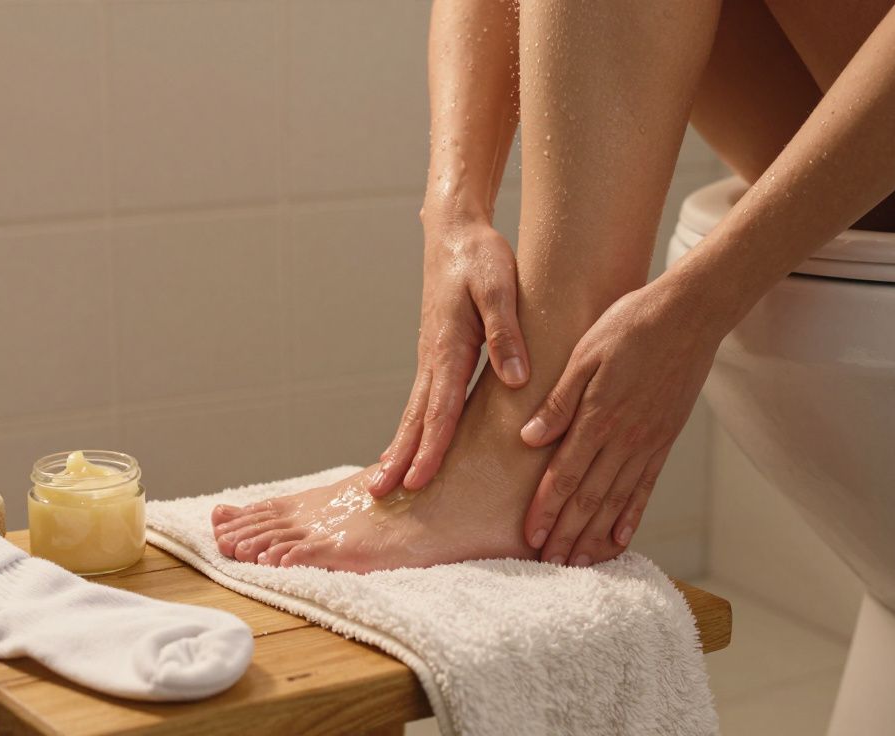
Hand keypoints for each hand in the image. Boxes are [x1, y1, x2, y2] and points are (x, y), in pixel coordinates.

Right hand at [370, 212, 529, 496]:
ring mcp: (431, 359)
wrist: (454, 232)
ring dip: (400, 449)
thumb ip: (505, 332)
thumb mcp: (500, 286)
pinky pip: (423, 402)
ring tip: (384, 482)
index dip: (430, 448)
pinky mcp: (436, 357)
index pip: (439, 408)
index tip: (418, 481)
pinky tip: (409, 447)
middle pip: (415, 419)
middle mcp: (433, 358)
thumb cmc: (480, 256)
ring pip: (414, 413)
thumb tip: (514, 378)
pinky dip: (413, 430)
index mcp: (448, 346)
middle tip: (380, 495)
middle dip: (399, 459)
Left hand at [518, 280, 728, 565]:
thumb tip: (530, 438)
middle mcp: (626, 437)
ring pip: (618, 501)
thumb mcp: (585, 352)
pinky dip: (632, 516)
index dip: (547, 508)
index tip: (531, 536)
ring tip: (578, 563)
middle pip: (591, 498)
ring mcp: (649, 442)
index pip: (567, 474)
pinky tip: (620, 538)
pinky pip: (646, 487)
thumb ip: (560, 399)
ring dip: (596, 535)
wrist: (690, 314)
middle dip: (568, 534)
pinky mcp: (665, 440)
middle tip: (549, 565)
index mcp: (600, 415)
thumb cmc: (631, 324)